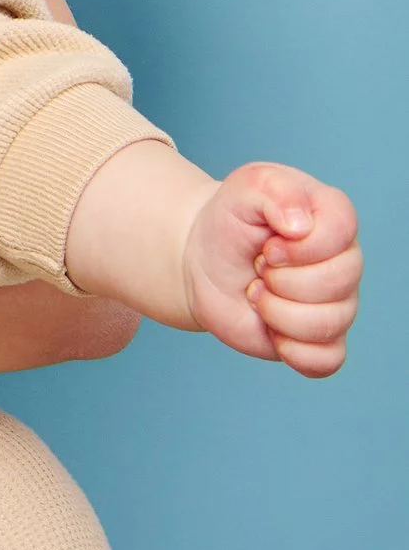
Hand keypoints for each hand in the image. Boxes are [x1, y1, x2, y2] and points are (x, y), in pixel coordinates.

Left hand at [183, 161, 360, 376]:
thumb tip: (300, 226)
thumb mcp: (245, 188)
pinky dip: (291, 350)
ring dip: (275, 312)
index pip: (340, 233)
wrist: (204, 260)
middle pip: (336, 284)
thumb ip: (275, 191)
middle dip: (279, 280)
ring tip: (258, 292)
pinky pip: (326, 361)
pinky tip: (270, 329)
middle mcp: (346, 263)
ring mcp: (338, 304)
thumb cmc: (230, 220)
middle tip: (258, 267)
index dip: (296, 246)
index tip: (267, 242)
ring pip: (328, 325)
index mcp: (334, 217)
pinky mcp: (323, 341)